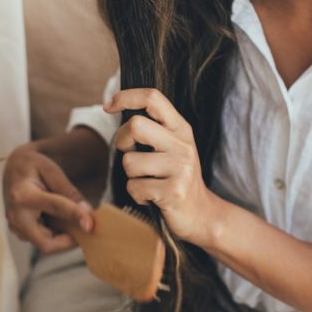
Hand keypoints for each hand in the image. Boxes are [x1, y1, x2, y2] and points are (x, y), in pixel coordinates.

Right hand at [2, 145, 94, 254]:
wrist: (13, 168)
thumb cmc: (33, 166)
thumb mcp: (51, 170)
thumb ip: (68, 191)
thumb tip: (86, 211)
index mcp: (23, 195)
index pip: (55, 208)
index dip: (76, 215)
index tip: (91, 224)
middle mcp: (16, 215)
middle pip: (45, 243)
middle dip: (69, 242)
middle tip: (86, 230)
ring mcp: (15, 226)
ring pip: (44, 245)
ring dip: (63, 238)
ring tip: (75, 221)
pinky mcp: (18, 231)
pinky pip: (40, 241)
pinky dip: (55, 236)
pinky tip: (63, 221)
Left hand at [104, 88, 219, 245]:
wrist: (202, 214)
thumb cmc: (177, 177)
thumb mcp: (172, 147)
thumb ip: (152, 128)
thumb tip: (114, 107)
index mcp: (181, 128)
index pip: (153, 98)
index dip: (126, 97)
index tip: (109, 105)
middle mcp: (183, 144)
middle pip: (135, 126)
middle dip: (121, 141)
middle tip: (130, 154)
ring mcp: (180, 168)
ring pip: (129, 162)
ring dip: (131, 176)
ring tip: (148, 182)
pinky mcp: (173, 191)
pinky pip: (134, 188)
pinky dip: (137, 195)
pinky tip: (153, 197)